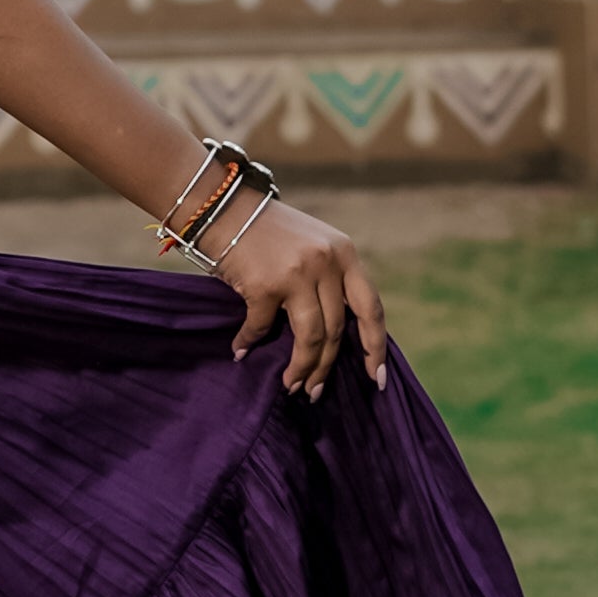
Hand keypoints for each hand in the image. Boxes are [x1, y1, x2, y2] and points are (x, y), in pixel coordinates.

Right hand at [211, 191, 388, 400]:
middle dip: (326, 367)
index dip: (375, 347)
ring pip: (310, 338)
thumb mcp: (313, 246)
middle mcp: (326, 263)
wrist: (221, 204)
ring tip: (292, 386)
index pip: (371, 309)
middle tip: (316, 392)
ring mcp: (297, 274)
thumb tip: (338, 334)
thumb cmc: (266, 230)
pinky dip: (249, 342)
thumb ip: (329, 280)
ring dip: (301, 368)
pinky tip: (241, 351)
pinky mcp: (264, 285)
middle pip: (337, 331)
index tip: (377, 378)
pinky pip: (261, 327)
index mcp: (345, 254)